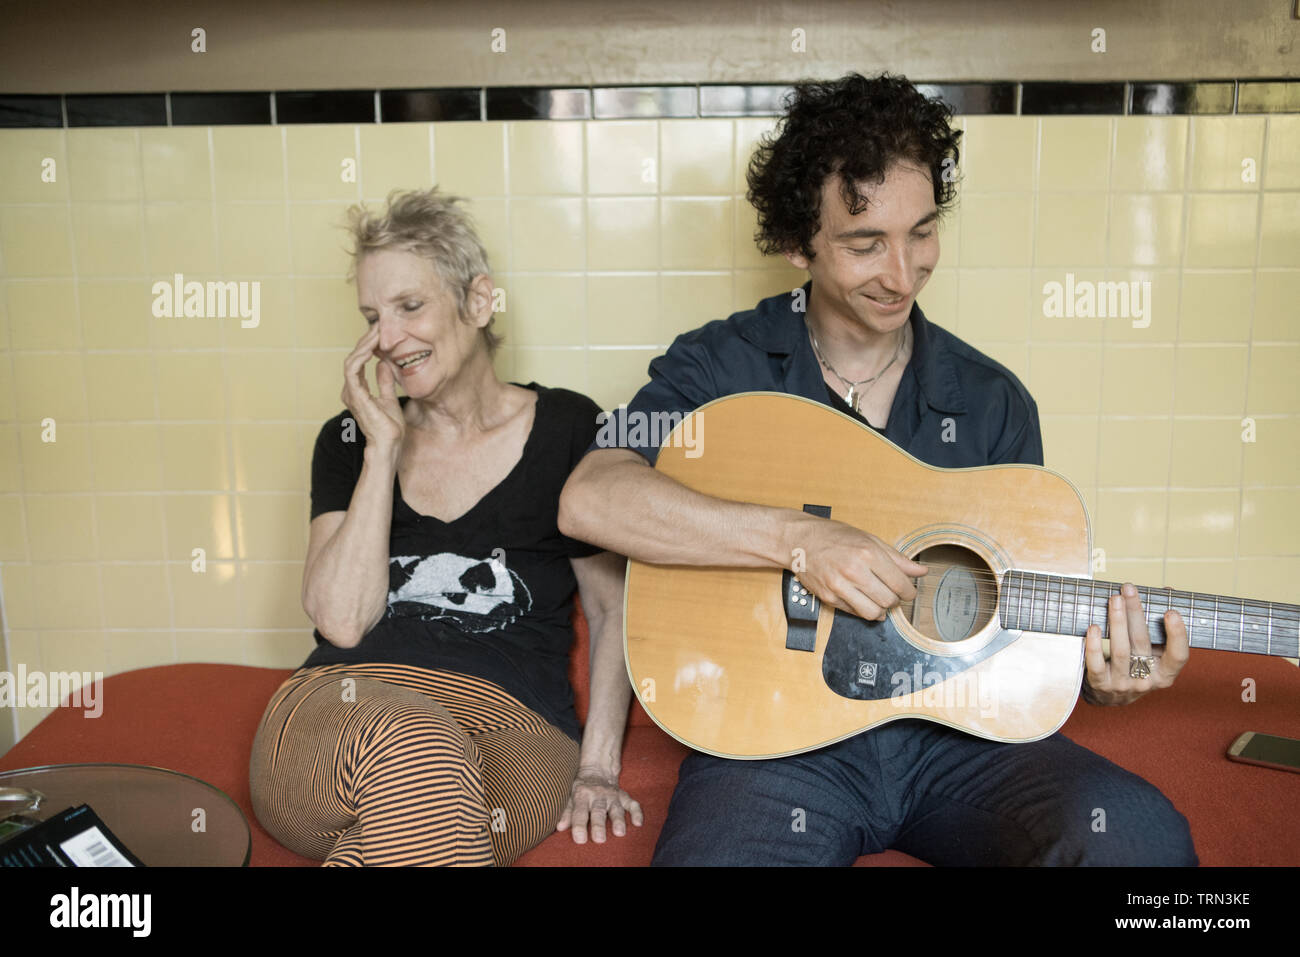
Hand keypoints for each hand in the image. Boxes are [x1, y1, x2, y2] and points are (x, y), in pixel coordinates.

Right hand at [339, 323, 404, 457]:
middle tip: (378, 326)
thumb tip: (384, 364)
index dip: (368, 346)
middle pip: (354, 358)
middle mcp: (350, 390)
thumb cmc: (390, 428)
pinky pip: (353, 369)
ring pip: (351, 360)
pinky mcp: (355, 395)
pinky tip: (372, 347)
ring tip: (376, 332)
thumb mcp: (390, 398)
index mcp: (357, 390)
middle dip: (366, 340)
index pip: (359, 361)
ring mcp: (351, 393)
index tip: (381, 334)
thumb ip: (384, 381)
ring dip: (364, 344)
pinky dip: (361, 356)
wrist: (389, 445)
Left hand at [555, 767, 642, 843]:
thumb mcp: (570, 796)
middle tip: (599, 839)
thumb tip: (559, 828)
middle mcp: (598, 795)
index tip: (580, 839)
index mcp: (582, 795)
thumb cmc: (581, 787)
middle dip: (599, 825)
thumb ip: (566, 812)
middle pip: (598, 811)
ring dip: (618, 820)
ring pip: (616, 808)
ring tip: (620, 833)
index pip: (579, 812)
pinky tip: (638, 823)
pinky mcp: (623, 796)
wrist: (597, 769)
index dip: (579, 825)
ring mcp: (612, 796)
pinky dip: (637, 812)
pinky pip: (632, 804)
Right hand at [787, 514, 928, 620]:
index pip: (900, 584)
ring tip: (879, 599)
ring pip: (873, 613)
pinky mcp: (829, 597)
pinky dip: (863, 609)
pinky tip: (862, 599)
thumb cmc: (833, 536)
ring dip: (881, 610)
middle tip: (893, 594)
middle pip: (889, 601)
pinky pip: (854, 613)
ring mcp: (839, 586)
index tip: (908, 592)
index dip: (909, 592)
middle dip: (895, 601)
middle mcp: (854, 570)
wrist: (799, 540)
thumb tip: (921, 571)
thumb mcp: (869, 539)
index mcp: (868, 553)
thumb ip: (897, 558)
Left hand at [1082, 582, 1189, 705]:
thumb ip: (1160, 625)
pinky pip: (1096, 664)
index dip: (1177, 635)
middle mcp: (1146, 681)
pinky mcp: (1100, 685)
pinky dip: (1095, 645)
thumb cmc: (1134, 666)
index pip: (1178, 656)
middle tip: (1129, 589)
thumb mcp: (1152, 652)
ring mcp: (1122, 685)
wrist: (1108, 696)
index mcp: (1165, 674)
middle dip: (1135, 613)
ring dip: (1117, 622)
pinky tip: (1093, 628)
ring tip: (1114, 599)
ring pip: (1121, 651)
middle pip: (1142, 643)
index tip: (1171, 612)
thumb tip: (1168, 591)